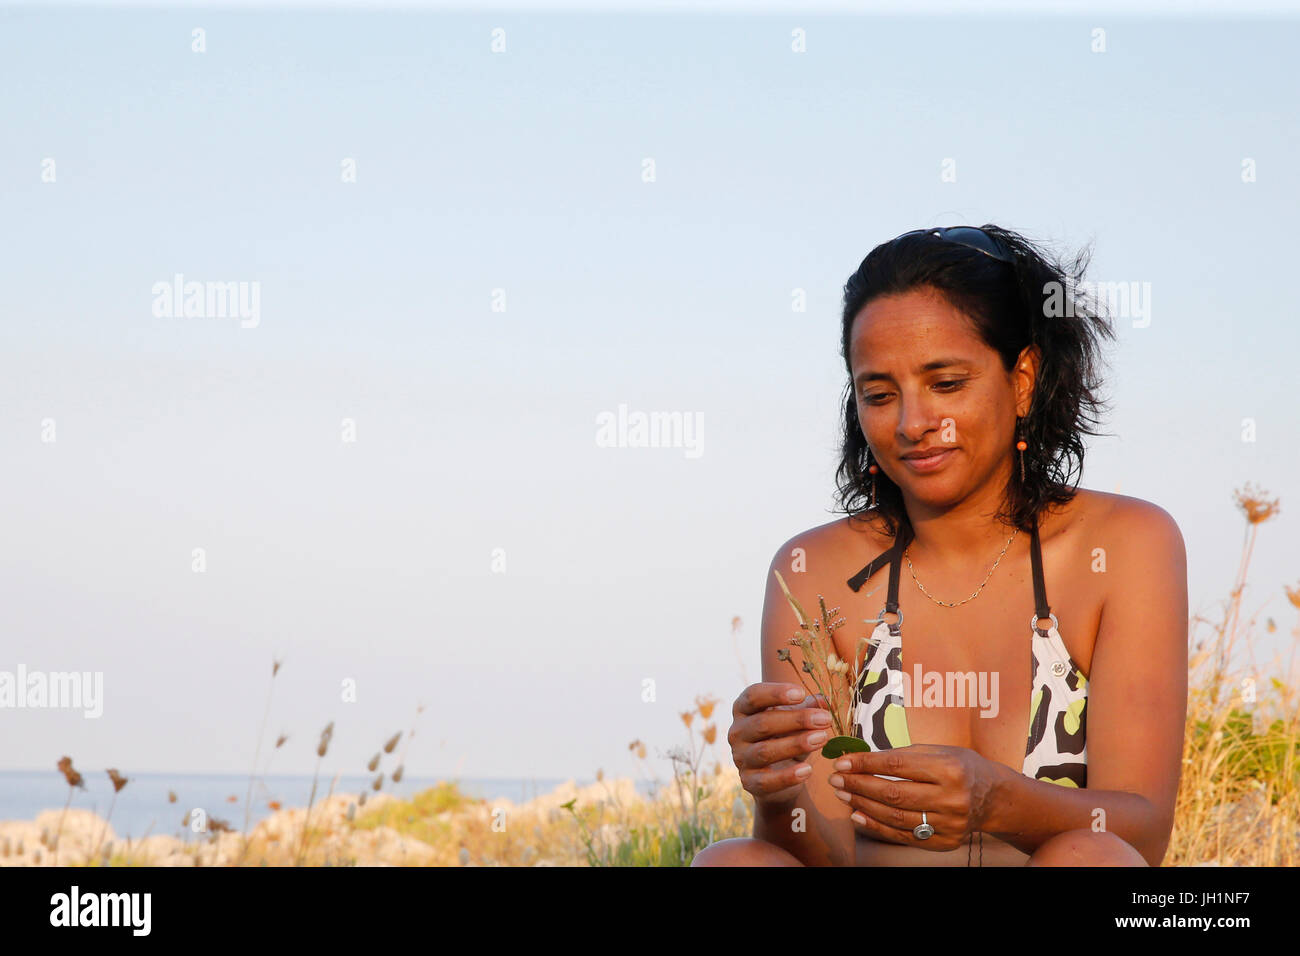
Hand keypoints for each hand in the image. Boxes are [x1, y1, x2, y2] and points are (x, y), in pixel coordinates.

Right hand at [728, 682, 832, 806]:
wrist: (779, 774)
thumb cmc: (785, 736)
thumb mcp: (797, 720)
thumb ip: (809, 708)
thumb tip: (824, 700)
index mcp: (744, 710)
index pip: (753, 696)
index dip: (775, 693)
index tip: (801, 693)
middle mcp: (737, 732)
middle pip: (762, 723)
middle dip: (796, 720)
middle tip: (824, 719)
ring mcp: (741, 758)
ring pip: (764, 751)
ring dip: (795, 745)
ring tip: (822, 738)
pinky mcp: (748, 781)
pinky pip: (766, 781)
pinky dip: (788, 776)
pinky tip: (808, 770)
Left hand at [826, 744, 1006, 850]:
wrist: (994, 797)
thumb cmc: (961, 766)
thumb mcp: (939, 750)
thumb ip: (903, 754)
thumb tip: (861, 758)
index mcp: (949, 768)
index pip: (897, 764)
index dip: (865, 764)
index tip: (842, 762)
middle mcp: (951, 798)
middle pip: (893, 793)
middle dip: (859, 785)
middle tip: (836, 779)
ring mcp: (949, 823)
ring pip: (895, 816)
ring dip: (863, 804)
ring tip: (843, 794)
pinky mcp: (944, 841)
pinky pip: (903, 835)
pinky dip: (877, 825)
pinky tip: (858, 814)